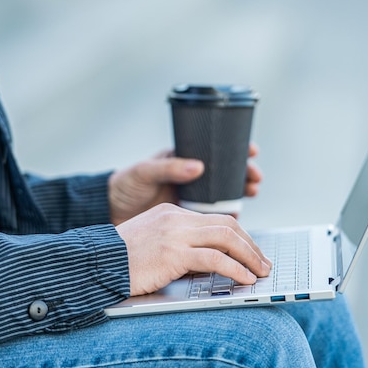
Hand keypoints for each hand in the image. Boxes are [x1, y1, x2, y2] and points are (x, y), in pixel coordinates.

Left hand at [108, 144, 262, 224]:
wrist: (110, 212)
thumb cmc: (124, 185)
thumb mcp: (143, 172)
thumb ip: (169, 167)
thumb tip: (198, 166)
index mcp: (182, 160)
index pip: (215, 150)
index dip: (236, 148)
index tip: (251, 150)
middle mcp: (192, 178)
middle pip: (227, 172)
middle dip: (245, 172)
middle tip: (256, 176)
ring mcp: (193, 197)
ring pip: (225, 193)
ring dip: (241, 191)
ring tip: (252, 191)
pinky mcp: (190, 218)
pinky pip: (214, 216)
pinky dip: (228, 216)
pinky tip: (237, 215)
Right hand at [116, 203, 271, 295]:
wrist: (96, 262)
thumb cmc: (121, 259)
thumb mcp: (153, 242)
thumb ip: (179, 245)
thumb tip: (209, 261)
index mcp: (173, 213)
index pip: (216, 219)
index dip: (239, 236)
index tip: (250, 251)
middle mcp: (177, 218)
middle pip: (227, 225)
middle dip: (250, 245)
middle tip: (263, 262)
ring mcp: (176, 233)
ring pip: (226, 238)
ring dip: (249, 257)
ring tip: (261, 272)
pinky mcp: (174, 252)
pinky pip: (215, 258)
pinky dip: (235, 269)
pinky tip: (244, 278)